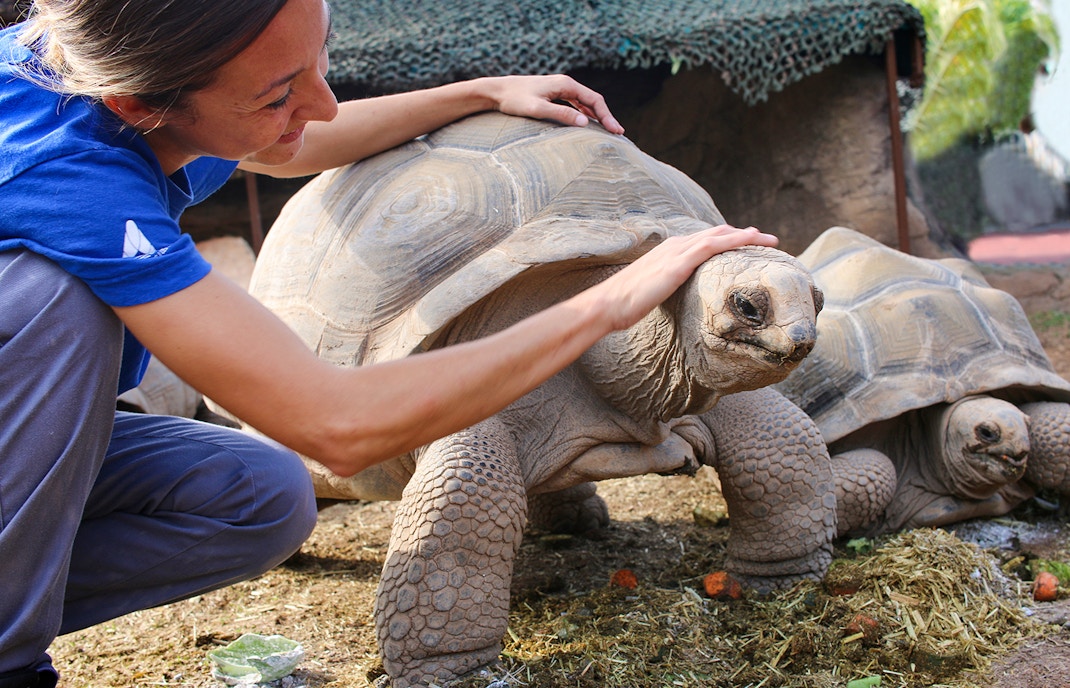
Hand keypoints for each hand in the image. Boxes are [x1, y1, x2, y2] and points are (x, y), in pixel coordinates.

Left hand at [479, 74, 624, 133]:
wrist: (497, 91)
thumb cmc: (514, 100)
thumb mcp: (538, 109)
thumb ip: (561, 114)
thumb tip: (585, 123)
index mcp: (566, 84)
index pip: (594, 100)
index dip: (607, 116)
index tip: (616, 131)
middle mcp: (565, 84)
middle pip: (593, 100)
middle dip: (607, 117)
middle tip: (618, 133)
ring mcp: (560, 88)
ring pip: (585, 102)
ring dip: (598, 116)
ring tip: (608, 130)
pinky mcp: (554, 94)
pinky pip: (576, 104)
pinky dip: (586, 114)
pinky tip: (589, 125)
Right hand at [587, 225, 778, 330]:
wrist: (608, 304)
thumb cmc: (624, 305)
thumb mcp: (651, 293)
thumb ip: (667, 290)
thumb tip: (676, 302)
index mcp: (668, 251)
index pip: (703, 241)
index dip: (727, 240)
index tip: (746, 245)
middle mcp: (674, 245)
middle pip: (716, 233)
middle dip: (743, 235)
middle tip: (765, 240)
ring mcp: (677, 251)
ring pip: (719, 235)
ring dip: (747, 235)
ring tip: (769, 239)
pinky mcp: (679, 262)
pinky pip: (713, 245)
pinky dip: (735, 239)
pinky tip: (752, 240)